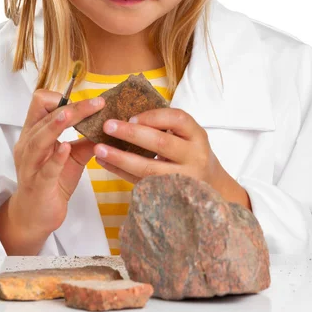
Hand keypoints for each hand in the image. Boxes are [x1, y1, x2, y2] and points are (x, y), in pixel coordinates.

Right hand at [9, 90, 104, 237]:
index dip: (61, 98)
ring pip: (39, 138)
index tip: (85, 103)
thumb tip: (109, 126)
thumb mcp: (72, 157)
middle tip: (97, 103)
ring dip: (56, 125)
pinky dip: (56, 157)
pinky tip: (66, 148)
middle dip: (72, 108)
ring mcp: (30, 164)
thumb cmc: (53, 182)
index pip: (40, 102)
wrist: (35, 217)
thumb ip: (85, 141)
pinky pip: (45, 169)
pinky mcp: (38, 184)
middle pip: (45, 116)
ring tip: (72, 114)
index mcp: (34, 133)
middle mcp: (28, 144)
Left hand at [93, 107, 250, 208]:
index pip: (177, 119)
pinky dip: (121, 172)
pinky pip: (141, 183)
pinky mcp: (170, 196)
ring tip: (99, 149)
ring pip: (149, 168)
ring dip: (121, 158)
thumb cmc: (191, 154)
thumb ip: (165, 126)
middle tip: (107, 126)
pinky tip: (105, 163)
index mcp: (197, 136)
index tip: (131, 116)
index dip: (152, 116)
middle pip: (161, 143)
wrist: (212, 189)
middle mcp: (194, 157)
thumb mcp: (188, 136)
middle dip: (131, 134)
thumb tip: (126, 115)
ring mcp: (183, 180)